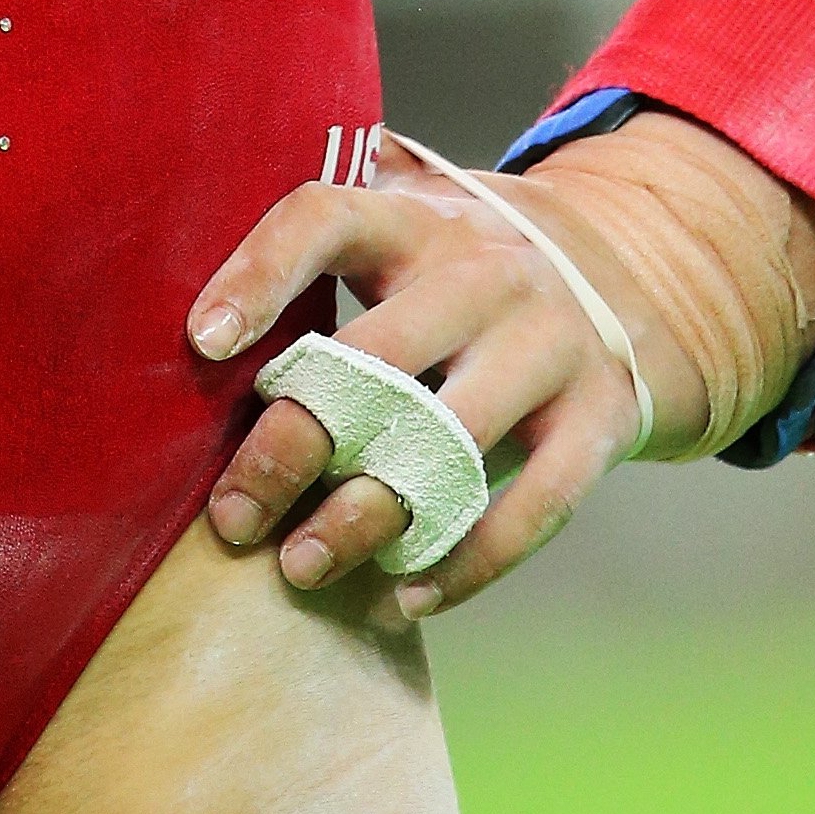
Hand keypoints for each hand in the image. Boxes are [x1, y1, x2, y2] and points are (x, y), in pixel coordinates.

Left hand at [188, 149, 678, 620]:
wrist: (630, 272)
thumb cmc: (460, 263)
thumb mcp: (403, 216)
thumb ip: (317, 233)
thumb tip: (184, 277)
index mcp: (416, 215)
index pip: (326, 218)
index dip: (260, 275)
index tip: (201, 343)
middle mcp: (486, 273)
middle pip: (376, 362)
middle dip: (294, 447)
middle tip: (233, 518)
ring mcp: (552, 345)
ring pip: (448, 446)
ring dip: (367, 519)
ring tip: (302, 566)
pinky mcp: (601, 418)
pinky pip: (532, 508)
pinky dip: (465, 565)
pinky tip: (403, 597)